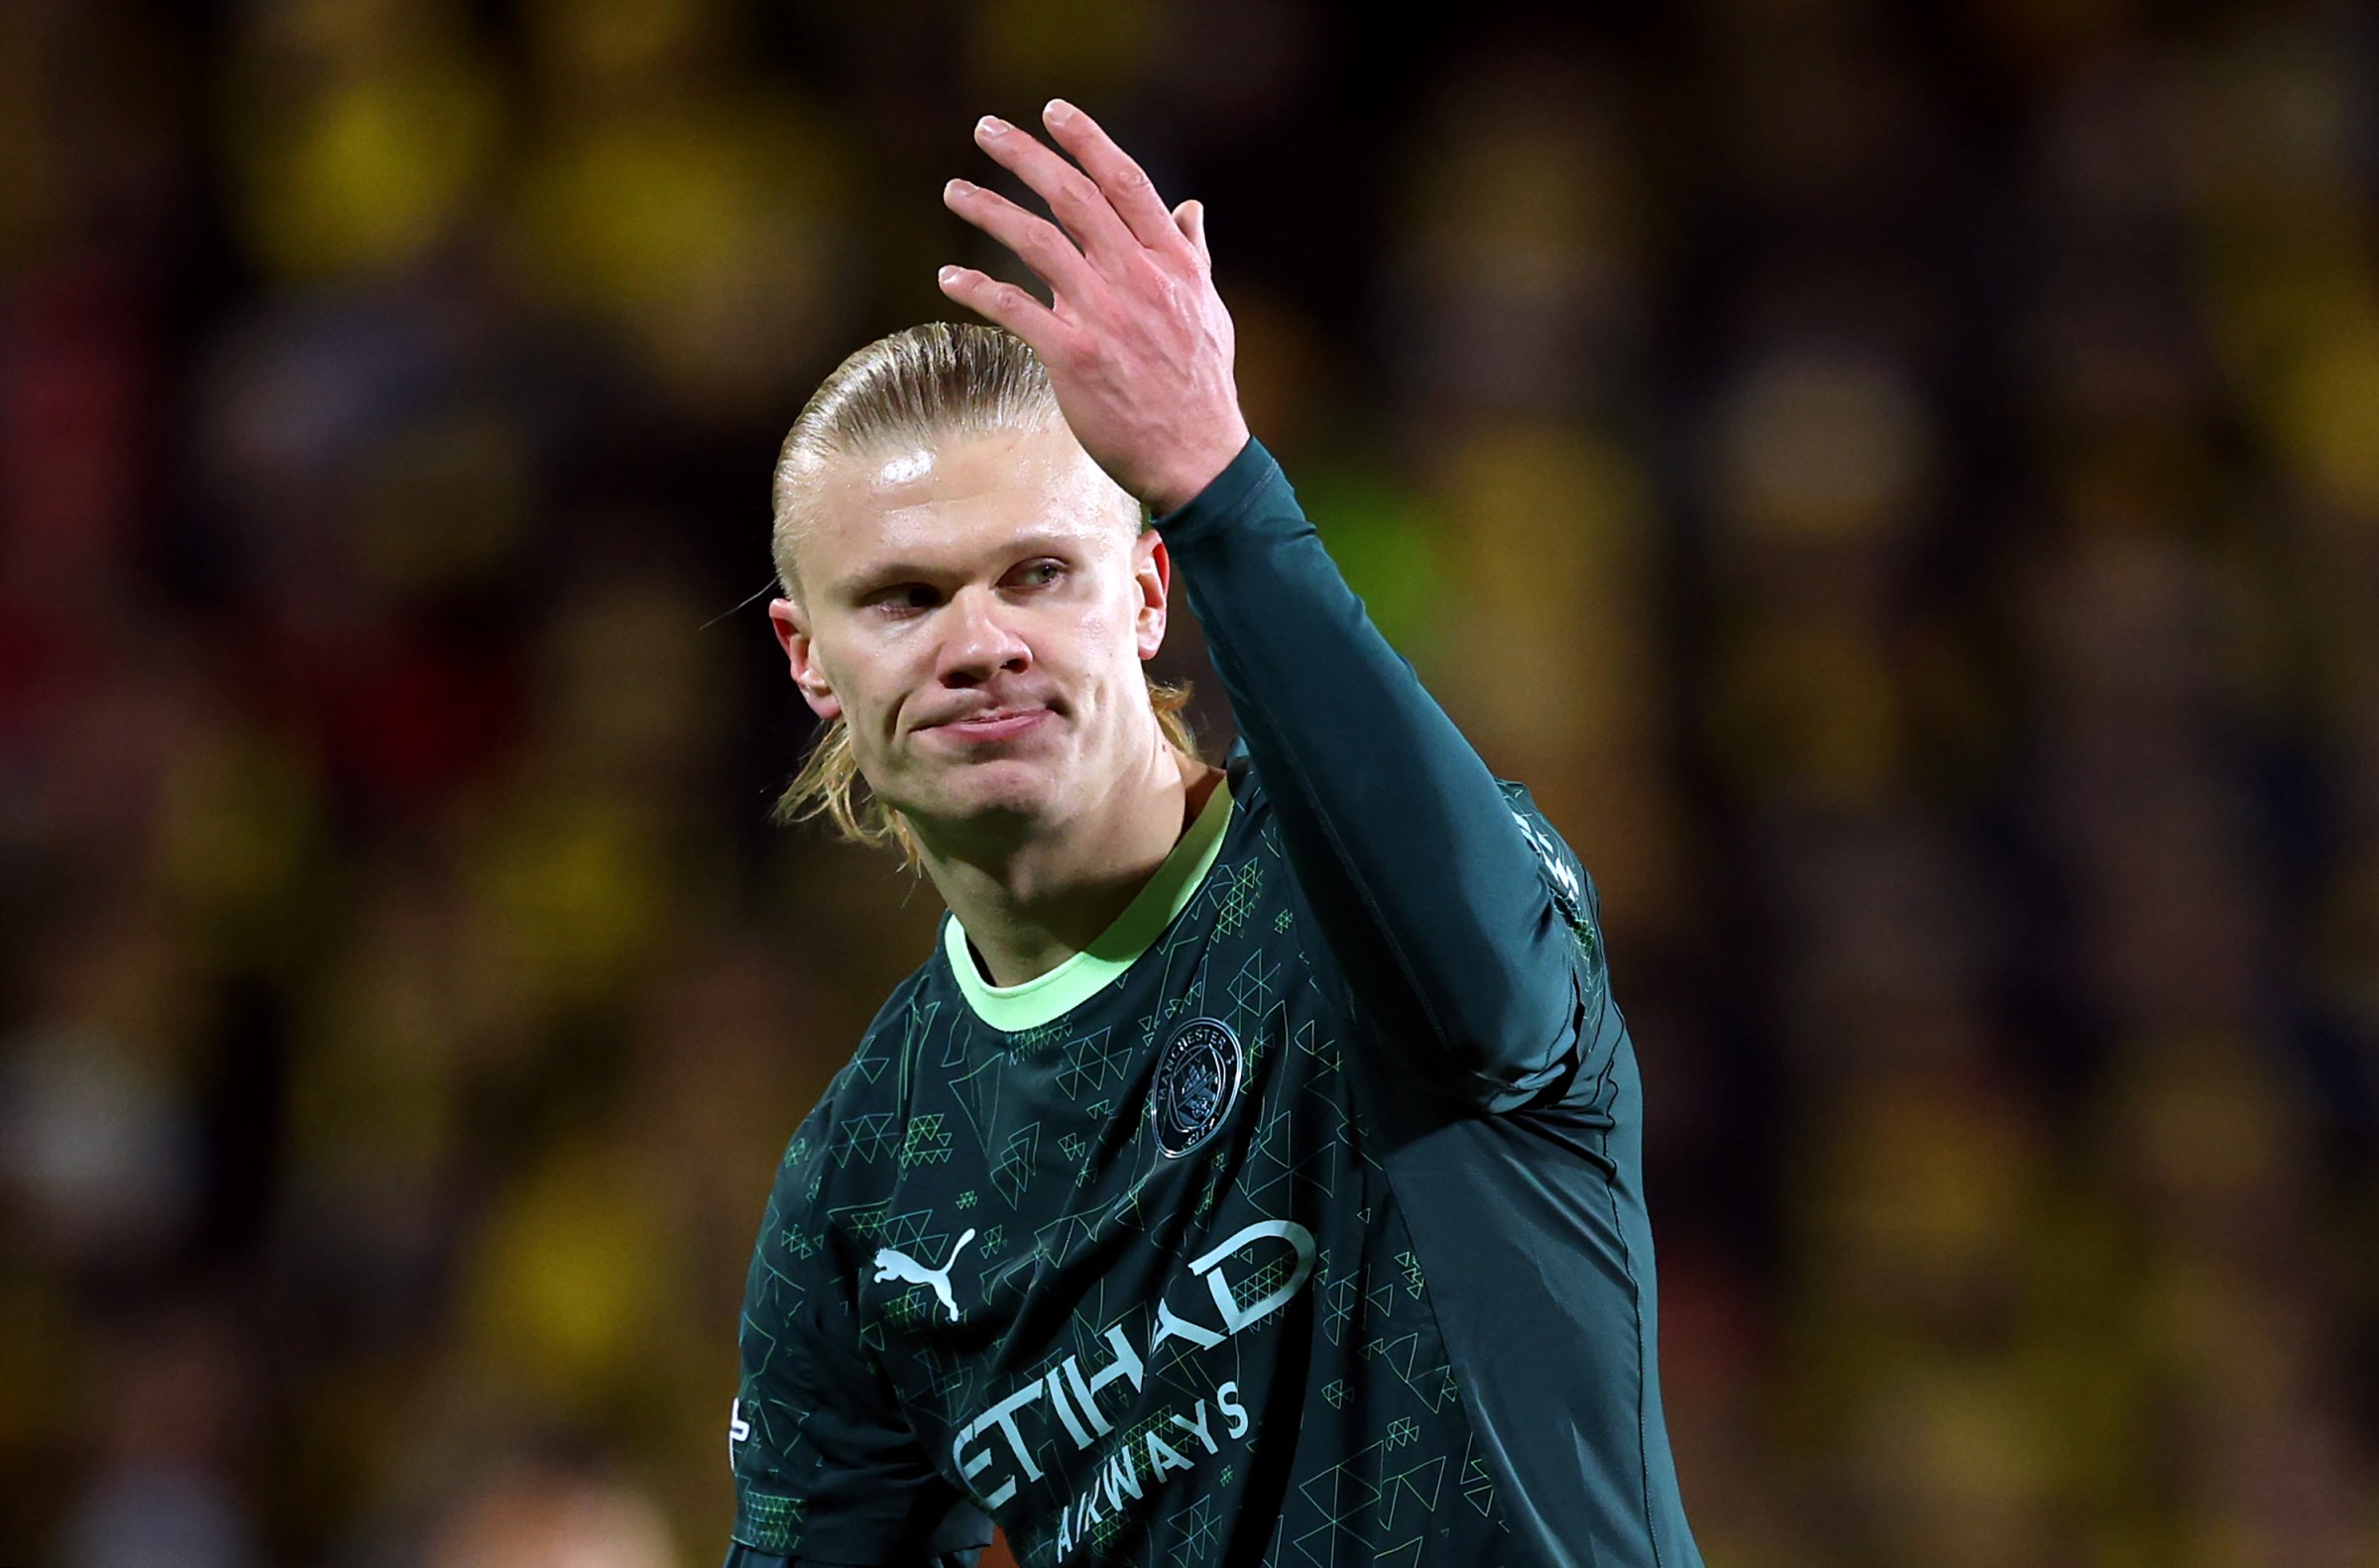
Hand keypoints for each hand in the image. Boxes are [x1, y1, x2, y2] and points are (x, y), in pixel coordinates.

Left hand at [938, 100, 1250, 515]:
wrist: (1198, 457)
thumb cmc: (1201, 383)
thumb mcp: (1209, 308)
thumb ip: (1193, 253)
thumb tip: (1190, 208)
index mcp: (1172, 262)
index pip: (1126, 183)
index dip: (1087, 140)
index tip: (1052, 111)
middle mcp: (1140, 280)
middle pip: (1074, 198)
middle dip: (1025, 156)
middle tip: (986, 129)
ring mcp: (1106, 318)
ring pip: (1038, 243)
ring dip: (988, 210)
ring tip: (953, 191)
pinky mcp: (1076, 359)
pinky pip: (1016, 310)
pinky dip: (977, 288)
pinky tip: (949, 276)